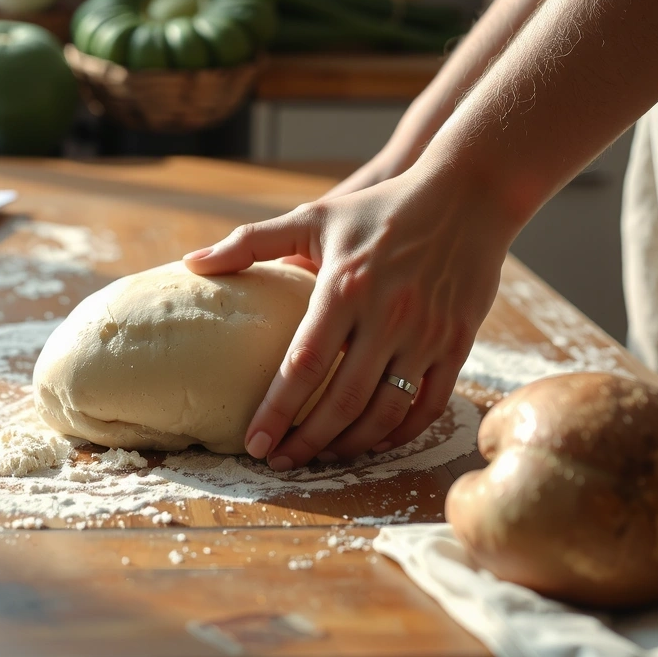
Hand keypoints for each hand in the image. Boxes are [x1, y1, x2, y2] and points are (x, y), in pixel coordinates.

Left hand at [184, 161, 516, 467]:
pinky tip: (375, 440)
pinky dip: (401, 433)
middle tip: (280, 462)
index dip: (276, 411)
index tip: (254, 443)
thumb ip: (250, 242)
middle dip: (307, 441)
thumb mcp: (313, 217)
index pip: (302, 366)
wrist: (466, 194)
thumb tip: (191, 262)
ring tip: (322, 455)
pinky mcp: (458, 342)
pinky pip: (430, 406)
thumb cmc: (380, 207)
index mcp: (344, 287)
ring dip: (351, 445)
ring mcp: (426, 333)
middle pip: (341, 401)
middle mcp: (386, 316)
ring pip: (386, 412)